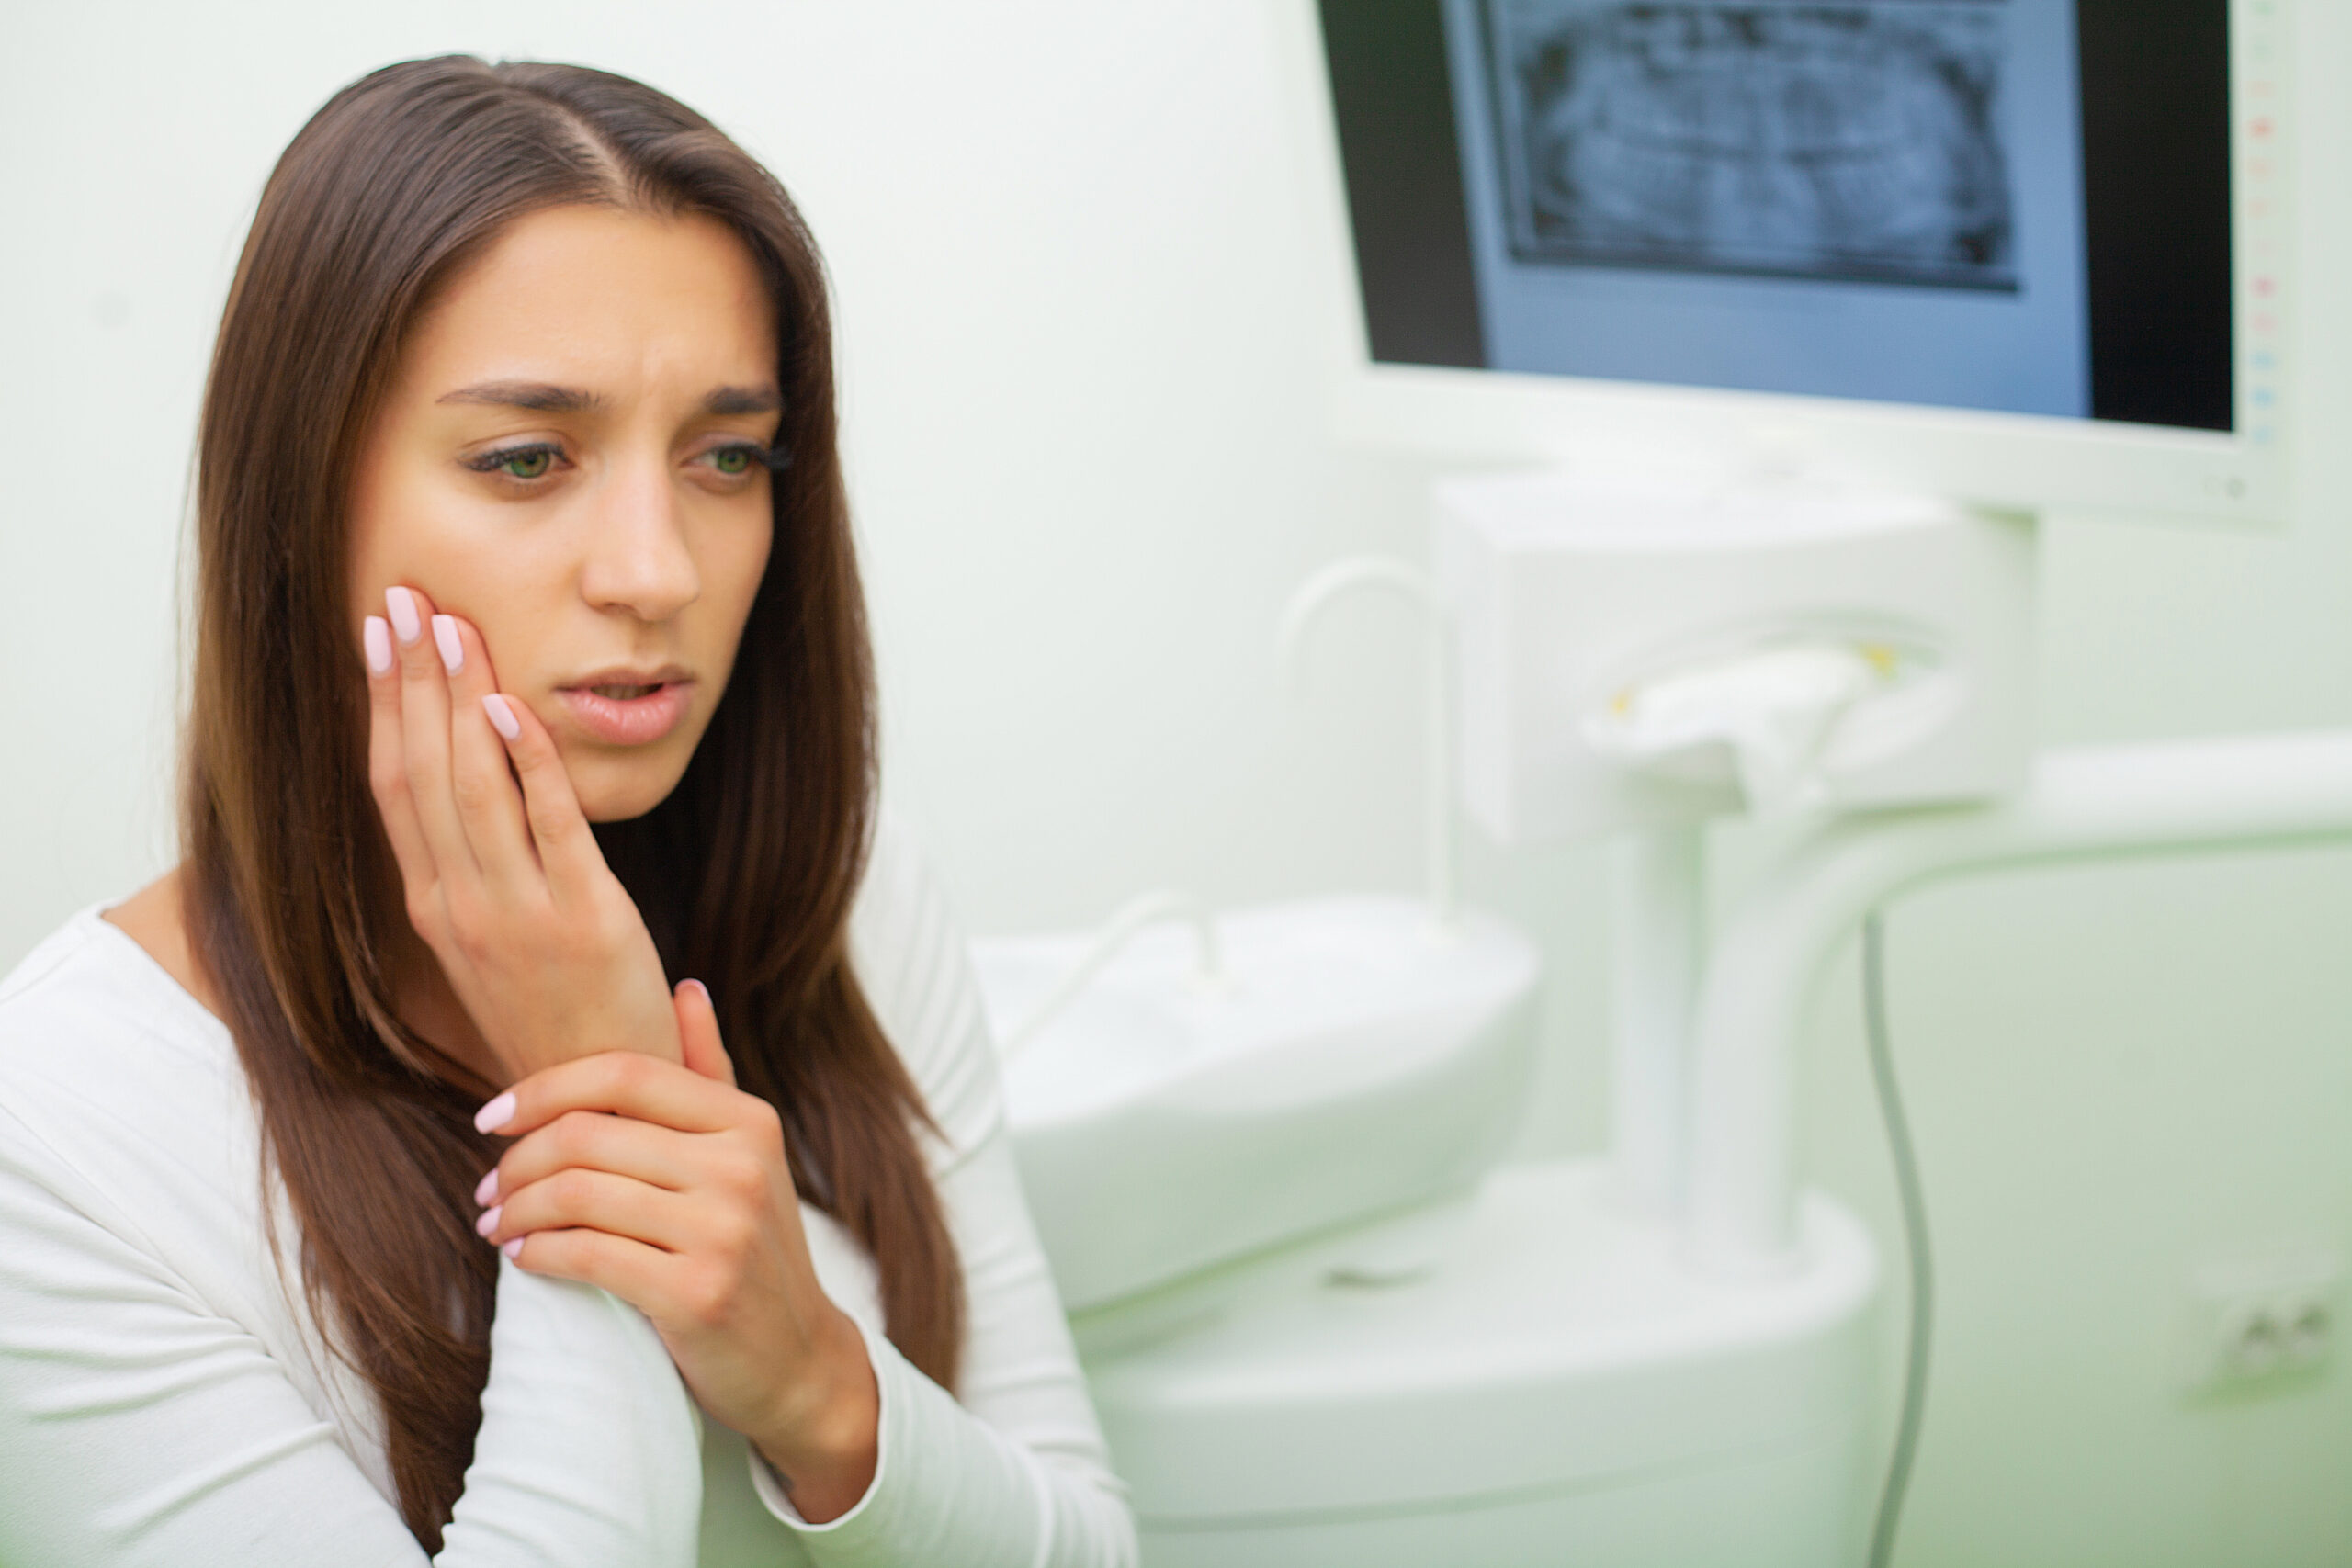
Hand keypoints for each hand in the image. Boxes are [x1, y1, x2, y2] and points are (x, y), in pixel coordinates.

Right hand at [364, 584, 681, 1080]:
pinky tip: (515, 705)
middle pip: (421, 771)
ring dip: (462, 700)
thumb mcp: (495, 944)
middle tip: (404, 599)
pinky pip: (552, 828)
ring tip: (453, 626)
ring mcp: (518, 913)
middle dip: (411, 680)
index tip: (378, 632)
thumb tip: (479, 782)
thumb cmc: (554, 1023)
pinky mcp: (586, 919)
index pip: (394, 785)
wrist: (596, 1111)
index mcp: (435, 906)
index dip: (383, 704)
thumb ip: (481, 871)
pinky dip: (531, 763)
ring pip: (474, 787)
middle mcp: (461, 905)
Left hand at [473, 981, 879, 1521]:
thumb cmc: (753, 1251)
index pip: (625, 1073)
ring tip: (495, 1222)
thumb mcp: (746, 1156)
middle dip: (518, 1160)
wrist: (798, 1360)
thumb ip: (710, 1073)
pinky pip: (587, 1255)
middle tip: (488, 1186)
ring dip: (516, 1208)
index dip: (544, 1088)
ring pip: (579, 1194)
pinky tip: (523, 1256)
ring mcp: (723, 1232)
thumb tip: (684, 987)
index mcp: (749, 1121)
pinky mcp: (697, 1295)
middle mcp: (741, 1167)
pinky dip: (537, 1252)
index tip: (492, 1117)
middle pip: (589, 1135)